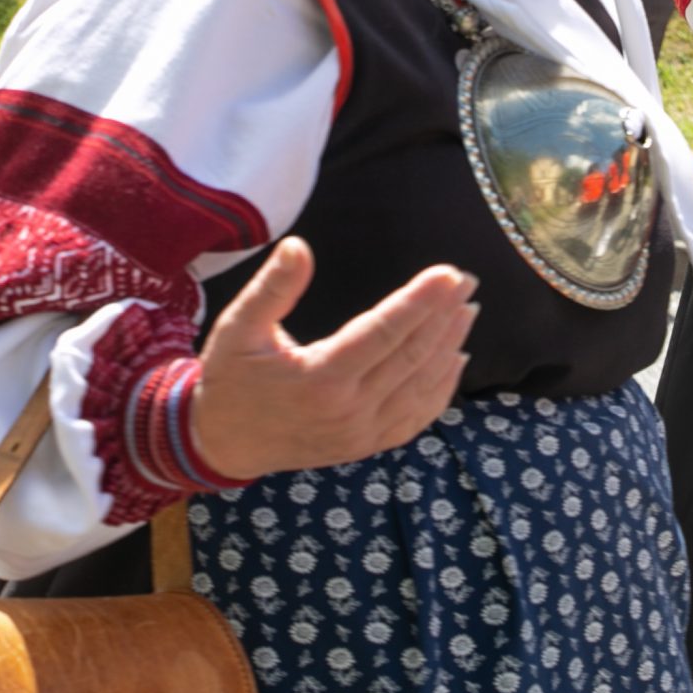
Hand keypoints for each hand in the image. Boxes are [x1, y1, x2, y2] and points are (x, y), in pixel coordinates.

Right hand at [190, 237, 477, 482]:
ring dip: (449, 347)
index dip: (420, 301)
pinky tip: (455, 361)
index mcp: (319, 378)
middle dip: (443, 315)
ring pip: (420, 387)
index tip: (449, 274)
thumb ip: (272, 287)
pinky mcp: (366, 445)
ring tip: (468, 310)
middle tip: (466, 280)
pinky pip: (415, 418)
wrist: (224, 444)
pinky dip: (441, 390)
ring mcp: (361, 433)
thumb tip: (299, 246)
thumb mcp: (238, 327)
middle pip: (410, 356)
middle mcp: (348, 410)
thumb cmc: (231, 379)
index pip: (383, 332)